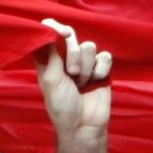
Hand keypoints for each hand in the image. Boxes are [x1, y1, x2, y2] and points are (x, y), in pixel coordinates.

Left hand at [34, 17, 112, 146]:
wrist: (84, 125)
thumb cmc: (61, 106)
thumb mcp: (51, 80)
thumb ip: (50, 53)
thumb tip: (47, 27)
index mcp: (48, 60)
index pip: (49, 33)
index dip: (55, 28)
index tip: (64, 33)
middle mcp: (65, 58)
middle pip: (71, 37)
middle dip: (73, 54)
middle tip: (72, 73)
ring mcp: (85, 63)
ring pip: (90, 46)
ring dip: (86, 67)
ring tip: (82, 83)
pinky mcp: (101, 68)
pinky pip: (105, 56)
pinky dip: (100, 70)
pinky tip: (95, 82)